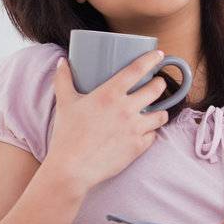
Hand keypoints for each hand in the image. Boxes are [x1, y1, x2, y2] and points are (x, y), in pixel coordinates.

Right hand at [45, 49, 172, 194]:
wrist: (72, 168)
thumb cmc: (67, 135)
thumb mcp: (64, 103)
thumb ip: (63, 80)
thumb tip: (62, 61)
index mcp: (109, 94)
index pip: (137, 70)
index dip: (151, 60)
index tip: (160, 55)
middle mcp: (126, 109)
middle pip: (156, 90)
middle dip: (160, 84)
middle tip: (157, 84)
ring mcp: (135, 128)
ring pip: (161, 114)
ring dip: (160, 111)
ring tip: (155, 110)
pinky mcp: (139, 146)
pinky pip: (154, 135)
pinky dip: (151, 132)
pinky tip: (146, 131)